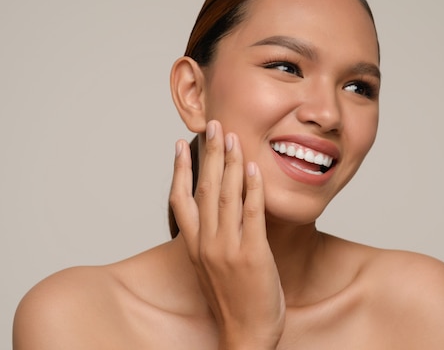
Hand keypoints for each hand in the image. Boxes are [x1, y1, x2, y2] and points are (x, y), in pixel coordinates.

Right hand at [169, 120, 285, 349]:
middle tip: (214, 125)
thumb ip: (211, 239)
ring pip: (226, 195)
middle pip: (204, 188)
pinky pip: (251, 213)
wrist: (245, 336)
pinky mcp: (253, 253)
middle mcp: (206, 243)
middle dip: (210, 153)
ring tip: (232, 137)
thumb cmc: (233, 302)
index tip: (181, 144)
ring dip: (230, 162)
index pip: (181, 200)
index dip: (180, 170)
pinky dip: (252, 188)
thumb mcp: (212, 268)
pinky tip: (253, 168)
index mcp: (193, 246)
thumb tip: (217, 212)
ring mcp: (228, 248)